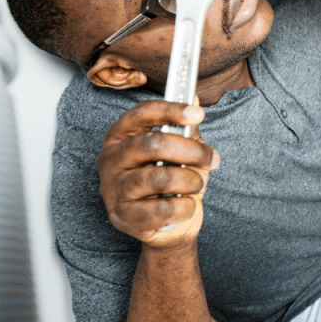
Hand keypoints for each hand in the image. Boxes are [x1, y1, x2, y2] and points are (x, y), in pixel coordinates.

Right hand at [96, 101, 219, 248]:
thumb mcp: (180, 149)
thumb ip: (185, 127)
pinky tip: (187, 204)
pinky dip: (186, 206)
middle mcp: (110, 159)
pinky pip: (164, 209)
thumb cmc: (172, 179)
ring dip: (191, 180)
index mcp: (120, 135)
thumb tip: (195, 98)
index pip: (142, 114)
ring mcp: (113, 189)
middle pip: (153, 144)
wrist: (167, 223)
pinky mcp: (123, 216)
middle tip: (210, 158)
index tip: (197, 113)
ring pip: (161, 178)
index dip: (171, 110)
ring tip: (196, 184)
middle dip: (191, 150)